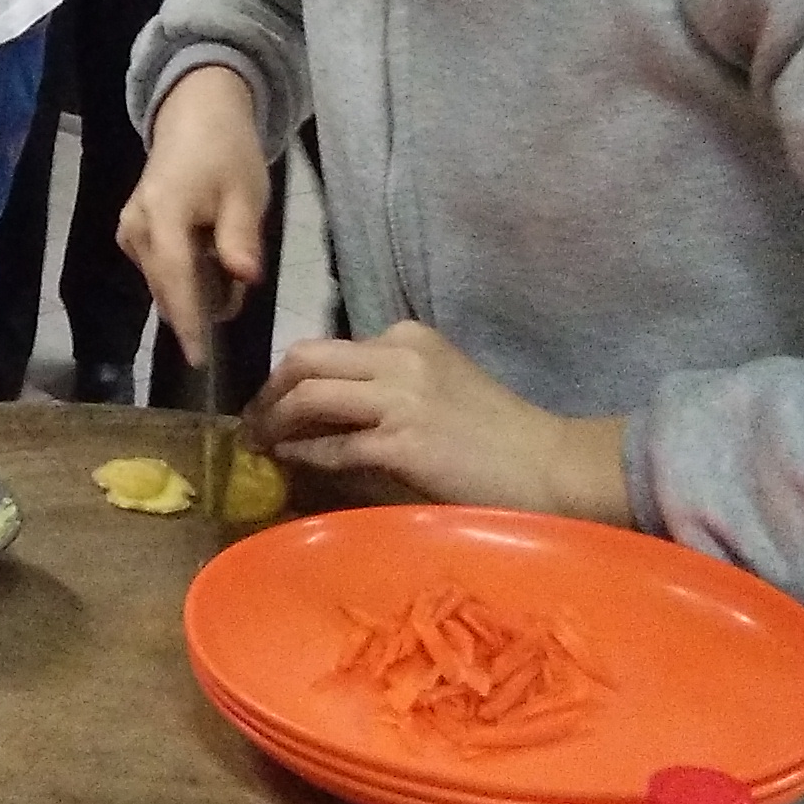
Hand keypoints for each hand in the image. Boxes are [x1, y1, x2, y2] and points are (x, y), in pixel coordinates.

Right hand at [118, 66, 271, 366]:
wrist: (196, 116)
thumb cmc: (225, 151)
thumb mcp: (245, 192)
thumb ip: (241, 237)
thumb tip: (244, 278)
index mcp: (163, 213)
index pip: (174, 278)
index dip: (188, 321)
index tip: (200, 359)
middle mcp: (136, 227)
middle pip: (166, 287)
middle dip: (200, 306)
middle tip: (238, 294)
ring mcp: (130, 231)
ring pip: (162, 282)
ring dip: (195, 290)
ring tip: (228, 267)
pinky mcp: (132, 233)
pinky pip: (159, 269)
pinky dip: (185, 276)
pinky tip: (208, 259)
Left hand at [243, 321, 631, 520]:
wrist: (551, 466)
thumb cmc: (498, 434)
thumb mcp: (438, 386)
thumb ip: (387, 385)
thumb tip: (326, 409)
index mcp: (407, 338)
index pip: (325, 347)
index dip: (289, 376)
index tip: (270, 401)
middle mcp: (398, 356)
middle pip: (304, 360)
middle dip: (268, 392)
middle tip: (252, 423)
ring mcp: (400, 398)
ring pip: (309, 397)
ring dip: (274, 423)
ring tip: (261, 446)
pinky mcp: (402, 442)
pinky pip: (332, 446)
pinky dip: (303, 455)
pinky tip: (291, 465)